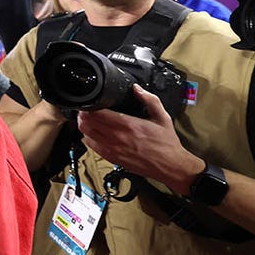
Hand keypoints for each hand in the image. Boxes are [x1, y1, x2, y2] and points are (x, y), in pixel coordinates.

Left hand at [77, 85, 201, 194]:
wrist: (170, 166)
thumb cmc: (166, 143)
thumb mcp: (162, 117)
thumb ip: (149, 100)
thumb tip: (136, 88)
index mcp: (128, 125)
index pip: (98, 113)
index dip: (90, 106)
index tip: (91, 102)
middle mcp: (117, 138)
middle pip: (88, 123)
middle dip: (84, 114)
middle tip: (86, 109)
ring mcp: (113, 149)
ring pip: (86, 134)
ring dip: (84, 126)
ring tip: (88, 120)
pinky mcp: (112, 158)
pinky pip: (91, 147)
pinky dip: (88, 138)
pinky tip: (94, 133)